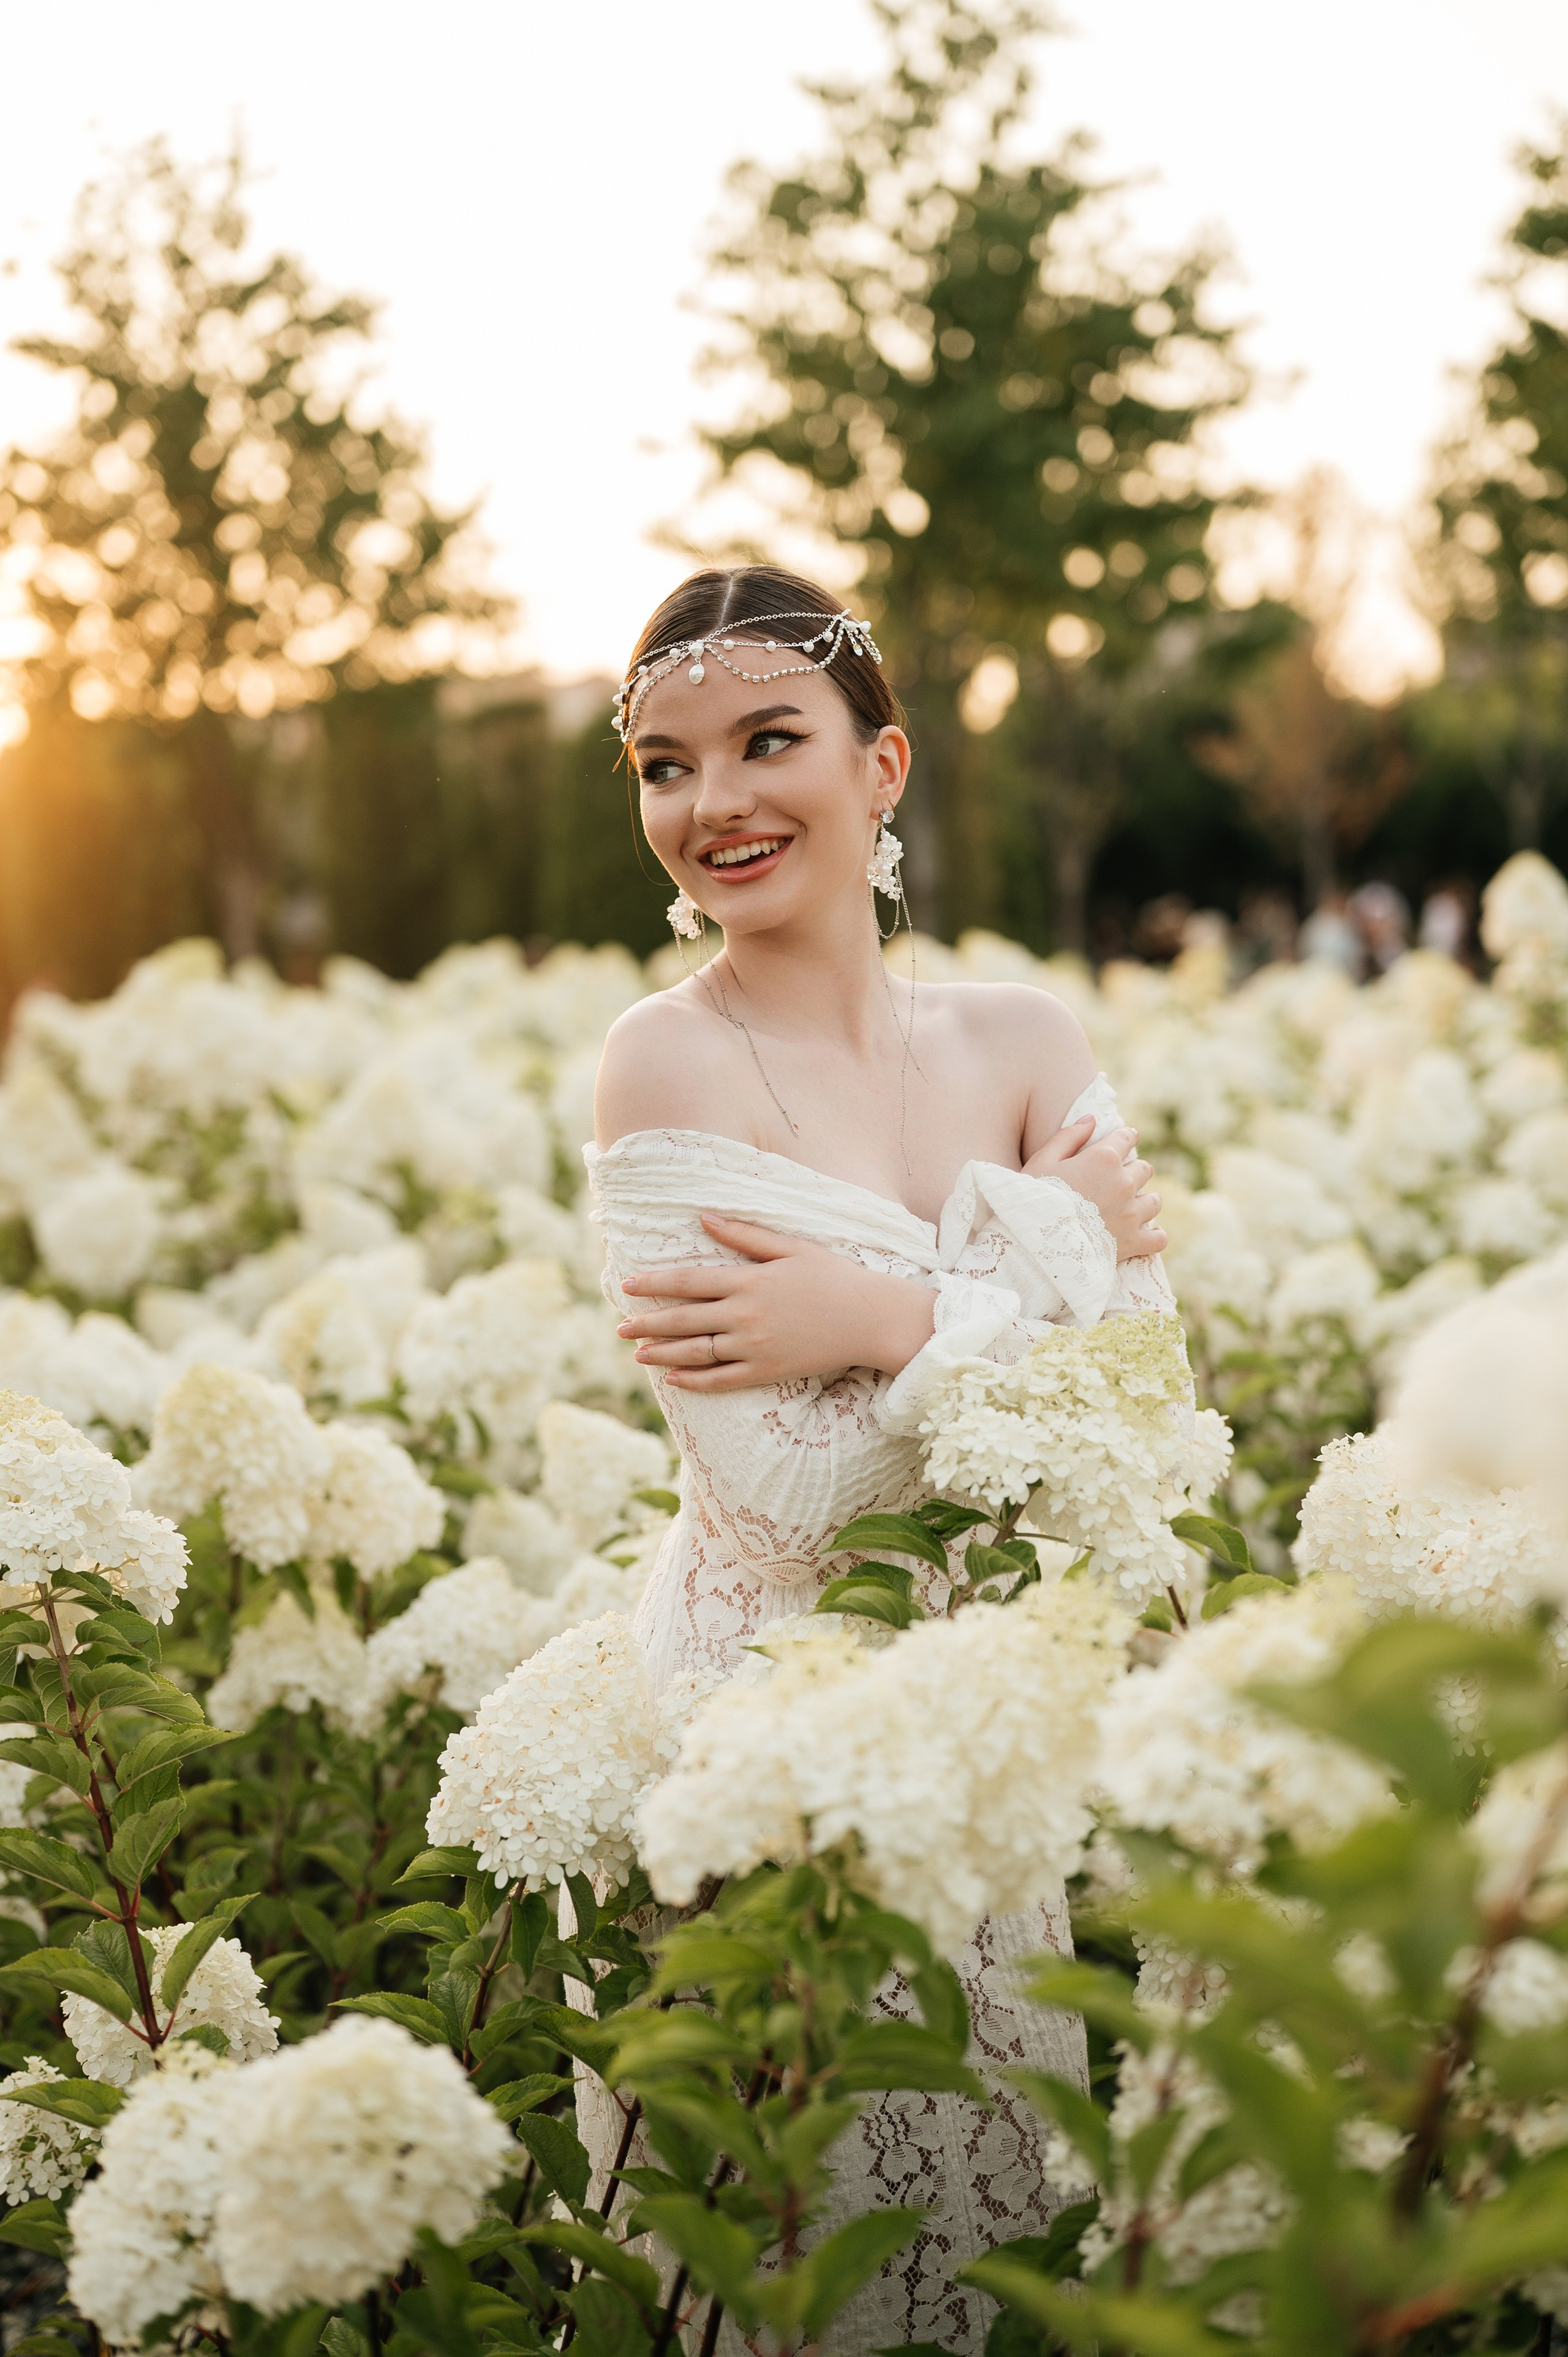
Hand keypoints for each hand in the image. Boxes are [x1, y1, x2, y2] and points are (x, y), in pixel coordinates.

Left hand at [617, 1214, 935, 1390]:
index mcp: (749, 1280)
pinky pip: (722, 1380)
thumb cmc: (834, 1276)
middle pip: (685, 1320)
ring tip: (638, 1354)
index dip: (655, 1284)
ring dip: (663, 1354)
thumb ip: (744, 1235)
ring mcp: (755, 1346)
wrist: (871, 1318)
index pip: (689, 1282)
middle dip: (648, 1323)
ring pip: (697, 1352)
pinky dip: (695, 1381)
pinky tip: (674, 1380)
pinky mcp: (768, 1371)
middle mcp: (746, 1315)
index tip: (628, 1286)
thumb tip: (704, 1217)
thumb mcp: (791, 1247)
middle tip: (621, 1327)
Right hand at [1026, 1117, 1166, 1261]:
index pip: (1127, 1138)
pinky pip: (1158, 1238)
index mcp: (1103, 1158)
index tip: (1124, 1140)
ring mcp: (1131, 1214)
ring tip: (1133, 1206)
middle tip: (1119, 1179)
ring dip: (1146, 1201)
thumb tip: (1092, 1118)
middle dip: (1134, 1170)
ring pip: (1155, 1201)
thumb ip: (1069, 1136)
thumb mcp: (1042, 1161)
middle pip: (1144, 1169)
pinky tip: (1147, 1234)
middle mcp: (1123, 1183)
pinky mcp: (1133, 1241)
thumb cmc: (1034, 1199)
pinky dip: (1155, 1236)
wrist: (1033, 1242)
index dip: (1125, 1138)